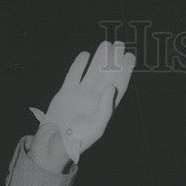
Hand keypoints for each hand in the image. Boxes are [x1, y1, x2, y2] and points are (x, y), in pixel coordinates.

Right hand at [29, 41, 134, 168]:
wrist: (55, 141)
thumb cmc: (79, 138)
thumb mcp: (97, 125)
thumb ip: (106, 107)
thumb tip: (112, 87)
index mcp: (105, 107)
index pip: (118, 85)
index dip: (125, 72)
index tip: (130, 57)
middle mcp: (94, 99)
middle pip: (107, 75)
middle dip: (113, 60)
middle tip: (119, 44)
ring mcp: (80, 95)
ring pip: (92, 72)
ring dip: (99, 59)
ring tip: (106, 44)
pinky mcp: (66, 93)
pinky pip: (73, 76)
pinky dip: (79, 65)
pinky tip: (85, 54)